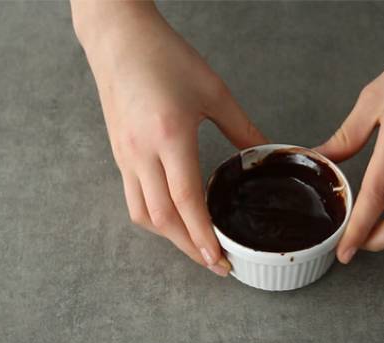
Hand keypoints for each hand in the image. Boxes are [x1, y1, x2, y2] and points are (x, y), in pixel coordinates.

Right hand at [73, 2, 266, 275]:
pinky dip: (155, 219)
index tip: (221, 260)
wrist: (119, 39)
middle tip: (216, 264)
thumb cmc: (165, 57)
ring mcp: (126, 157)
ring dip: (170, 238)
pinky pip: (133, 199)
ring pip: (144, 215)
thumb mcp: (214, 91)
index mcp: (169, 137)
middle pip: (163, 220)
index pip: (186, 202)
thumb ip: (242, 128)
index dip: (204, 236)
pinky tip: (173, 219)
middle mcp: (142, 154)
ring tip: (196, 247)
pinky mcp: (119, 155)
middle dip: (190, 249)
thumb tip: (264, 154)